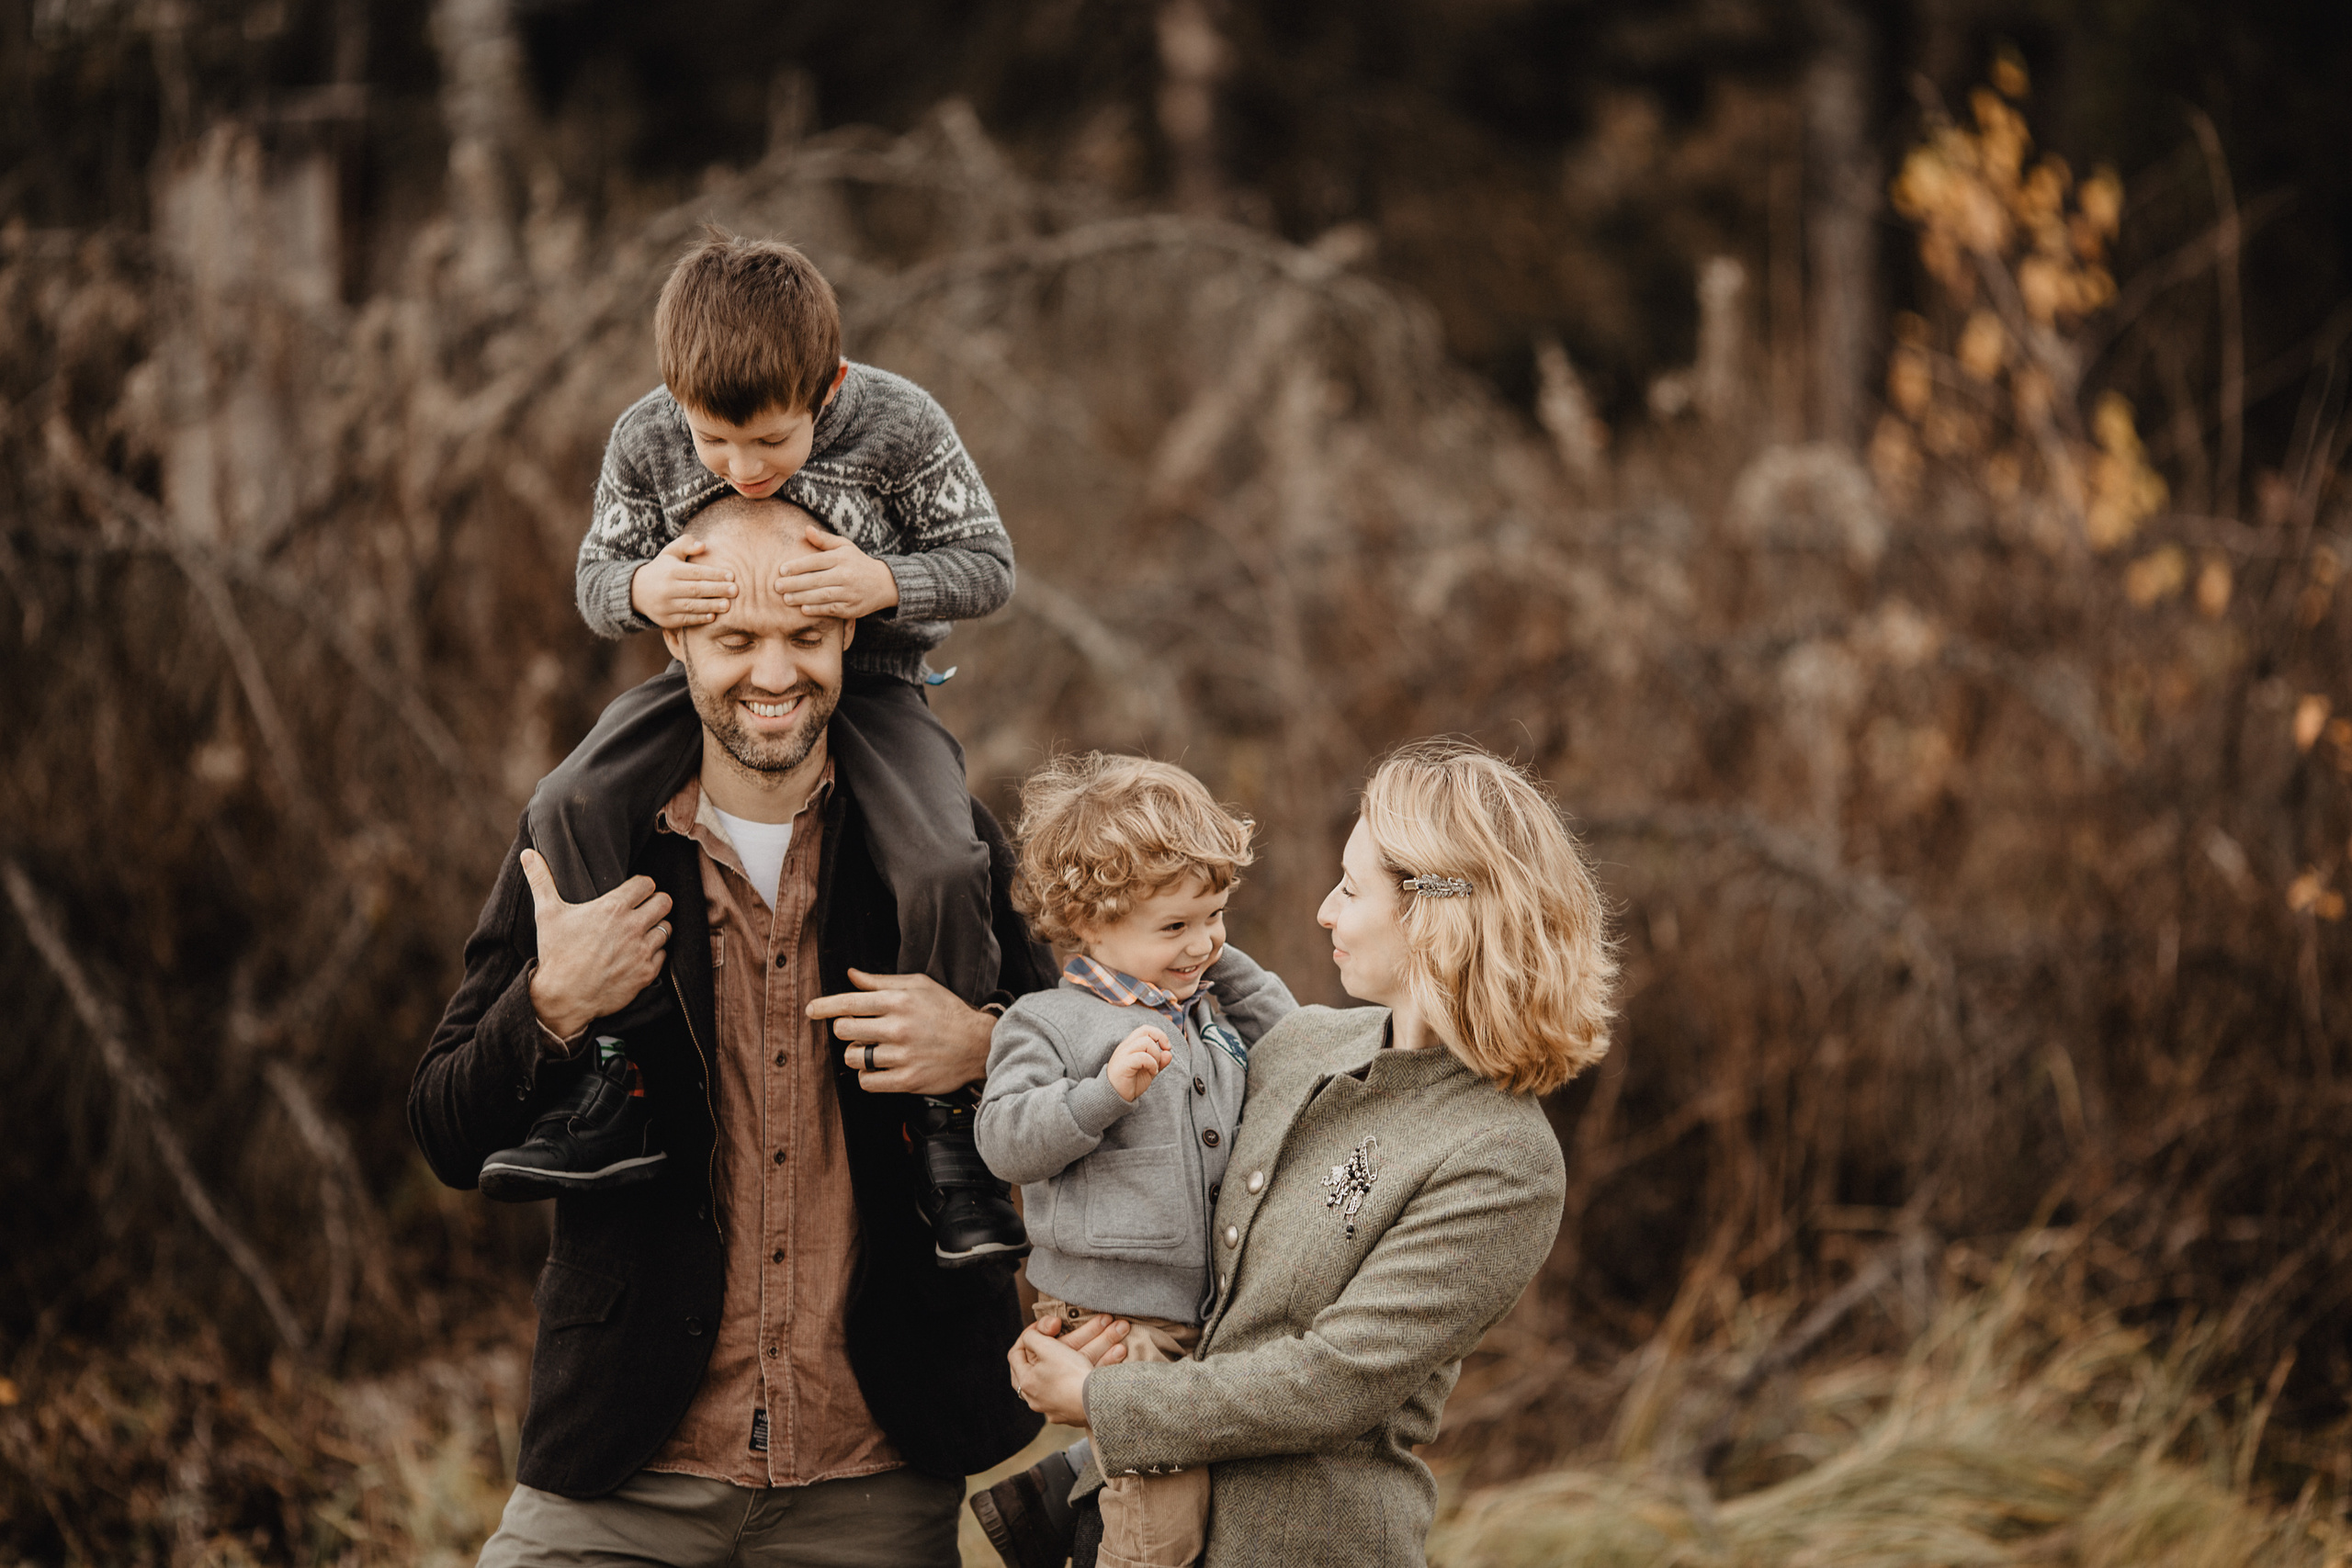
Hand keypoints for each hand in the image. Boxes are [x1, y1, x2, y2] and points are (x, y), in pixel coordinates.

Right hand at [521, 849, 672, 1041]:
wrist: (562, 997)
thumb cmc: (555, 953)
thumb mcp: (547, 914)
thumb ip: (541, 880)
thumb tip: (527, 854)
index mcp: (613, 908)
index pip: (647, 883)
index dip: (641, 887)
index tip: (634, 893)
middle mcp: (632, 927)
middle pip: (665, 902)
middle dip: (655, 903)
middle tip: (643, 910)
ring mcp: (642, 951)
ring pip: (667, 928)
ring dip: (656, 928)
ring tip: (641, 932)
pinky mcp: (647, 973)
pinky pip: (664, 954)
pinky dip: (655, 953)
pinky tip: (639, 954)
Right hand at [630, 536, 737, 627]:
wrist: (637, 591)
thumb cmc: (662, 569)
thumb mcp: (670, 552)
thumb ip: (686, 544)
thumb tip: (703, 546)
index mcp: (670, 570)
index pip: (696, 572)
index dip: (715, 574)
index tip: (732, 576)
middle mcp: (666, 588)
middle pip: (696, 589)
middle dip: (717, 590)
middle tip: (736, 591)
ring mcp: (665, 605)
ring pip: (691, 606)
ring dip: (711, 606)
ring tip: (728, 605)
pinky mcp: (665, 619)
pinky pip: (685, 620)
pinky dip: (699, 619)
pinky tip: (712, 616)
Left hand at [778, 525, 897, 618]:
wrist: (885, 584)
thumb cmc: (858, 563)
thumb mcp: (845, 547)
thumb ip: (824, 540)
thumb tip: (806, 529)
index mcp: (842, 558)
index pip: (815, 561)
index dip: (797, 566)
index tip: (781, 570)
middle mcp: (846, 575)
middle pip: (816, 579)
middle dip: (794, 584)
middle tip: (776, 586)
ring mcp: (849, 592)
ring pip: (822, 595)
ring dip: (802, 598)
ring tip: (786, 599)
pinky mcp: (852, 608)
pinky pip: (831, 609)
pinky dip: (817, 609)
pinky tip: (803, 609)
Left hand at [808, 968, 993, 1092]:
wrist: (977, 1044)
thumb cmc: (946, 1011)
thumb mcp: (918, 986)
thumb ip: (881, 981)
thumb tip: (851, 975)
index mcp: (898, 1001)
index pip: (848, 1003)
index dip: (824, 1007)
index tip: (811, 1010)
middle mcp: (898, 1027)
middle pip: (844, 1030)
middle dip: (845, 1029)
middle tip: (858, 1030)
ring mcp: (902, 1055)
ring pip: (853, 1057)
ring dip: (857, 1054)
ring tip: (873, 1049)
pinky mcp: (907, 1080)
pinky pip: (867, 1082)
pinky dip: (867, 1076)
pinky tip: (879, 1068)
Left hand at [1008, 1316, 1128, 1425]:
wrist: (1096, 1402)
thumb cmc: (1069, 1373)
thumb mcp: (1047, 1347)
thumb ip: (1033, 1337)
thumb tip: (1029, 1336)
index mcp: (1026, 1382)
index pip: (1015, 1354)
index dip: (1027, 1334)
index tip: (1045, 1325)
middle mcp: (1037, 1399)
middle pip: (1035, 1368)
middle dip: (1046, 1350)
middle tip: (1052, 1339)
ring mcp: (1054, 1408)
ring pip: (1058, 1379)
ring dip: (1069, 1361)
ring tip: (1074, 1351)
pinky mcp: (1072, 1413)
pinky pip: (1073, 1390)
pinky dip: (1081, 1376)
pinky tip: (1088, 1371)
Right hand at [1106, 1025, 1171, 1102]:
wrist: (1116, 1098)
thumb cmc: (1131, 1083)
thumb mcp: (1150, 1071)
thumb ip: (1159, 1062)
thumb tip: (1169, 1053)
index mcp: (1131, 1045)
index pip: (1145, 1029)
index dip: (1159, 1034)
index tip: (1167, 1048)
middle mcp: (1126, 1047)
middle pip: (1145, 1030)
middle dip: (1161, 1038)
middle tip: (1164, 1054)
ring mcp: (1123, 1054)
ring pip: (1145, 1042)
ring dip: (1156, 1055)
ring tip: (1155, 1068)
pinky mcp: (1123, 1064)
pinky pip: (1142, 1057)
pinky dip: (1152, 1064)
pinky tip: (1153, 1073)